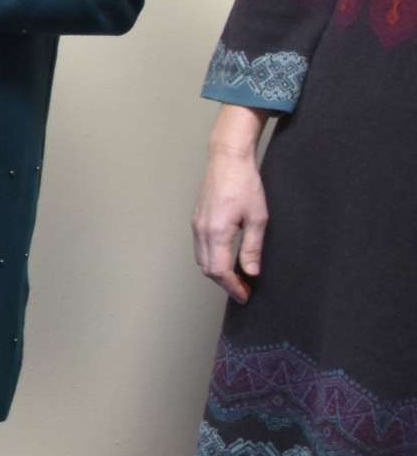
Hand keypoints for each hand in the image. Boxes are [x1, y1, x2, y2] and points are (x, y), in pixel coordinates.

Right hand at [193, 107, 273, 302]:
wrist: (228, 159)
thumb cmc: (245, 184)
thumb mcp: (258, 218)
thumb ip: (253, 247)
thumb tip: (251, 272)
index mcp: (216, 232)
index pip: (220, 271)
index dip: (233, 287)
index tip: (245, 296)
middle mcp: (201, 231)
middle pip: (207, 268)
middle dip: (225, 283)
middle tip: (244, 290)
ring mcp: (196, 225)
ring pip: (202, 259)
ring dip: (217, 272)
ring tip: (237, 277)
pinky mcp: (197, 219)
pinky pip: (200, 247)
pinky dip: (212, 259)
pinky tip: (226, 258)